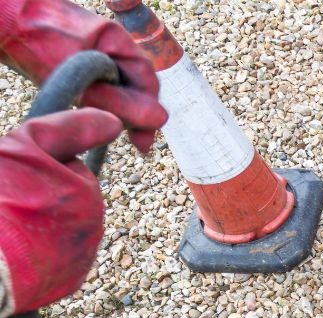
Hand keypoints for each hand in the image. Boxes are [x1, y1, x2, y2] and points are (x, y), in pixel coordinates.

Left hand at [0, 0, 166, 151]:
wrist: (7, 20)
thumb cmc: (38, 39)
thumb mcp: (80, 75)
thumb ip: (117, 98)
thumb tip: (158, 120)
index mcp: (120, 42)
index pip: (147, 84)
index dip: (149, 115)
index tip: (142, 144)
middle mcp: (115, 48)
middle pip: (137, 88)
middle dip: (135, 115)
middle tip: (134, 144)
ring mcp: (100, 54)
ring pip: (120, 90)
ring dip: (119, 112)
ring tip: (112, 132)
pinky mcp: (85, 64)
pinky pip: (104, 88)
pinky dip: (103, 105)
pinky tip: (97, 118)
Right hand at [0, 109, 123, 317]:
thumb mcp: (25, 146)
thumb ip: (70, 129)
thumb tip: (113, 121)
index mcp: (87, 192)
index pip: (69, 171)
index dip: (37, 169)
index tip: (16, 178)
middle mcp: (95, 226)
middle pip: (68, 202)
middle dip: (42, 199)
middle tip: (10, 204)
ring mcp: (84, 257)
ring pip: (63, 231)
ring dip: (41, 227)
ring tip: (11, 228)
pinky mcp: (70, 283)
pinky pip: (58, 261)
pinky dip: (40, 255)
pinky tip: (17, 251)